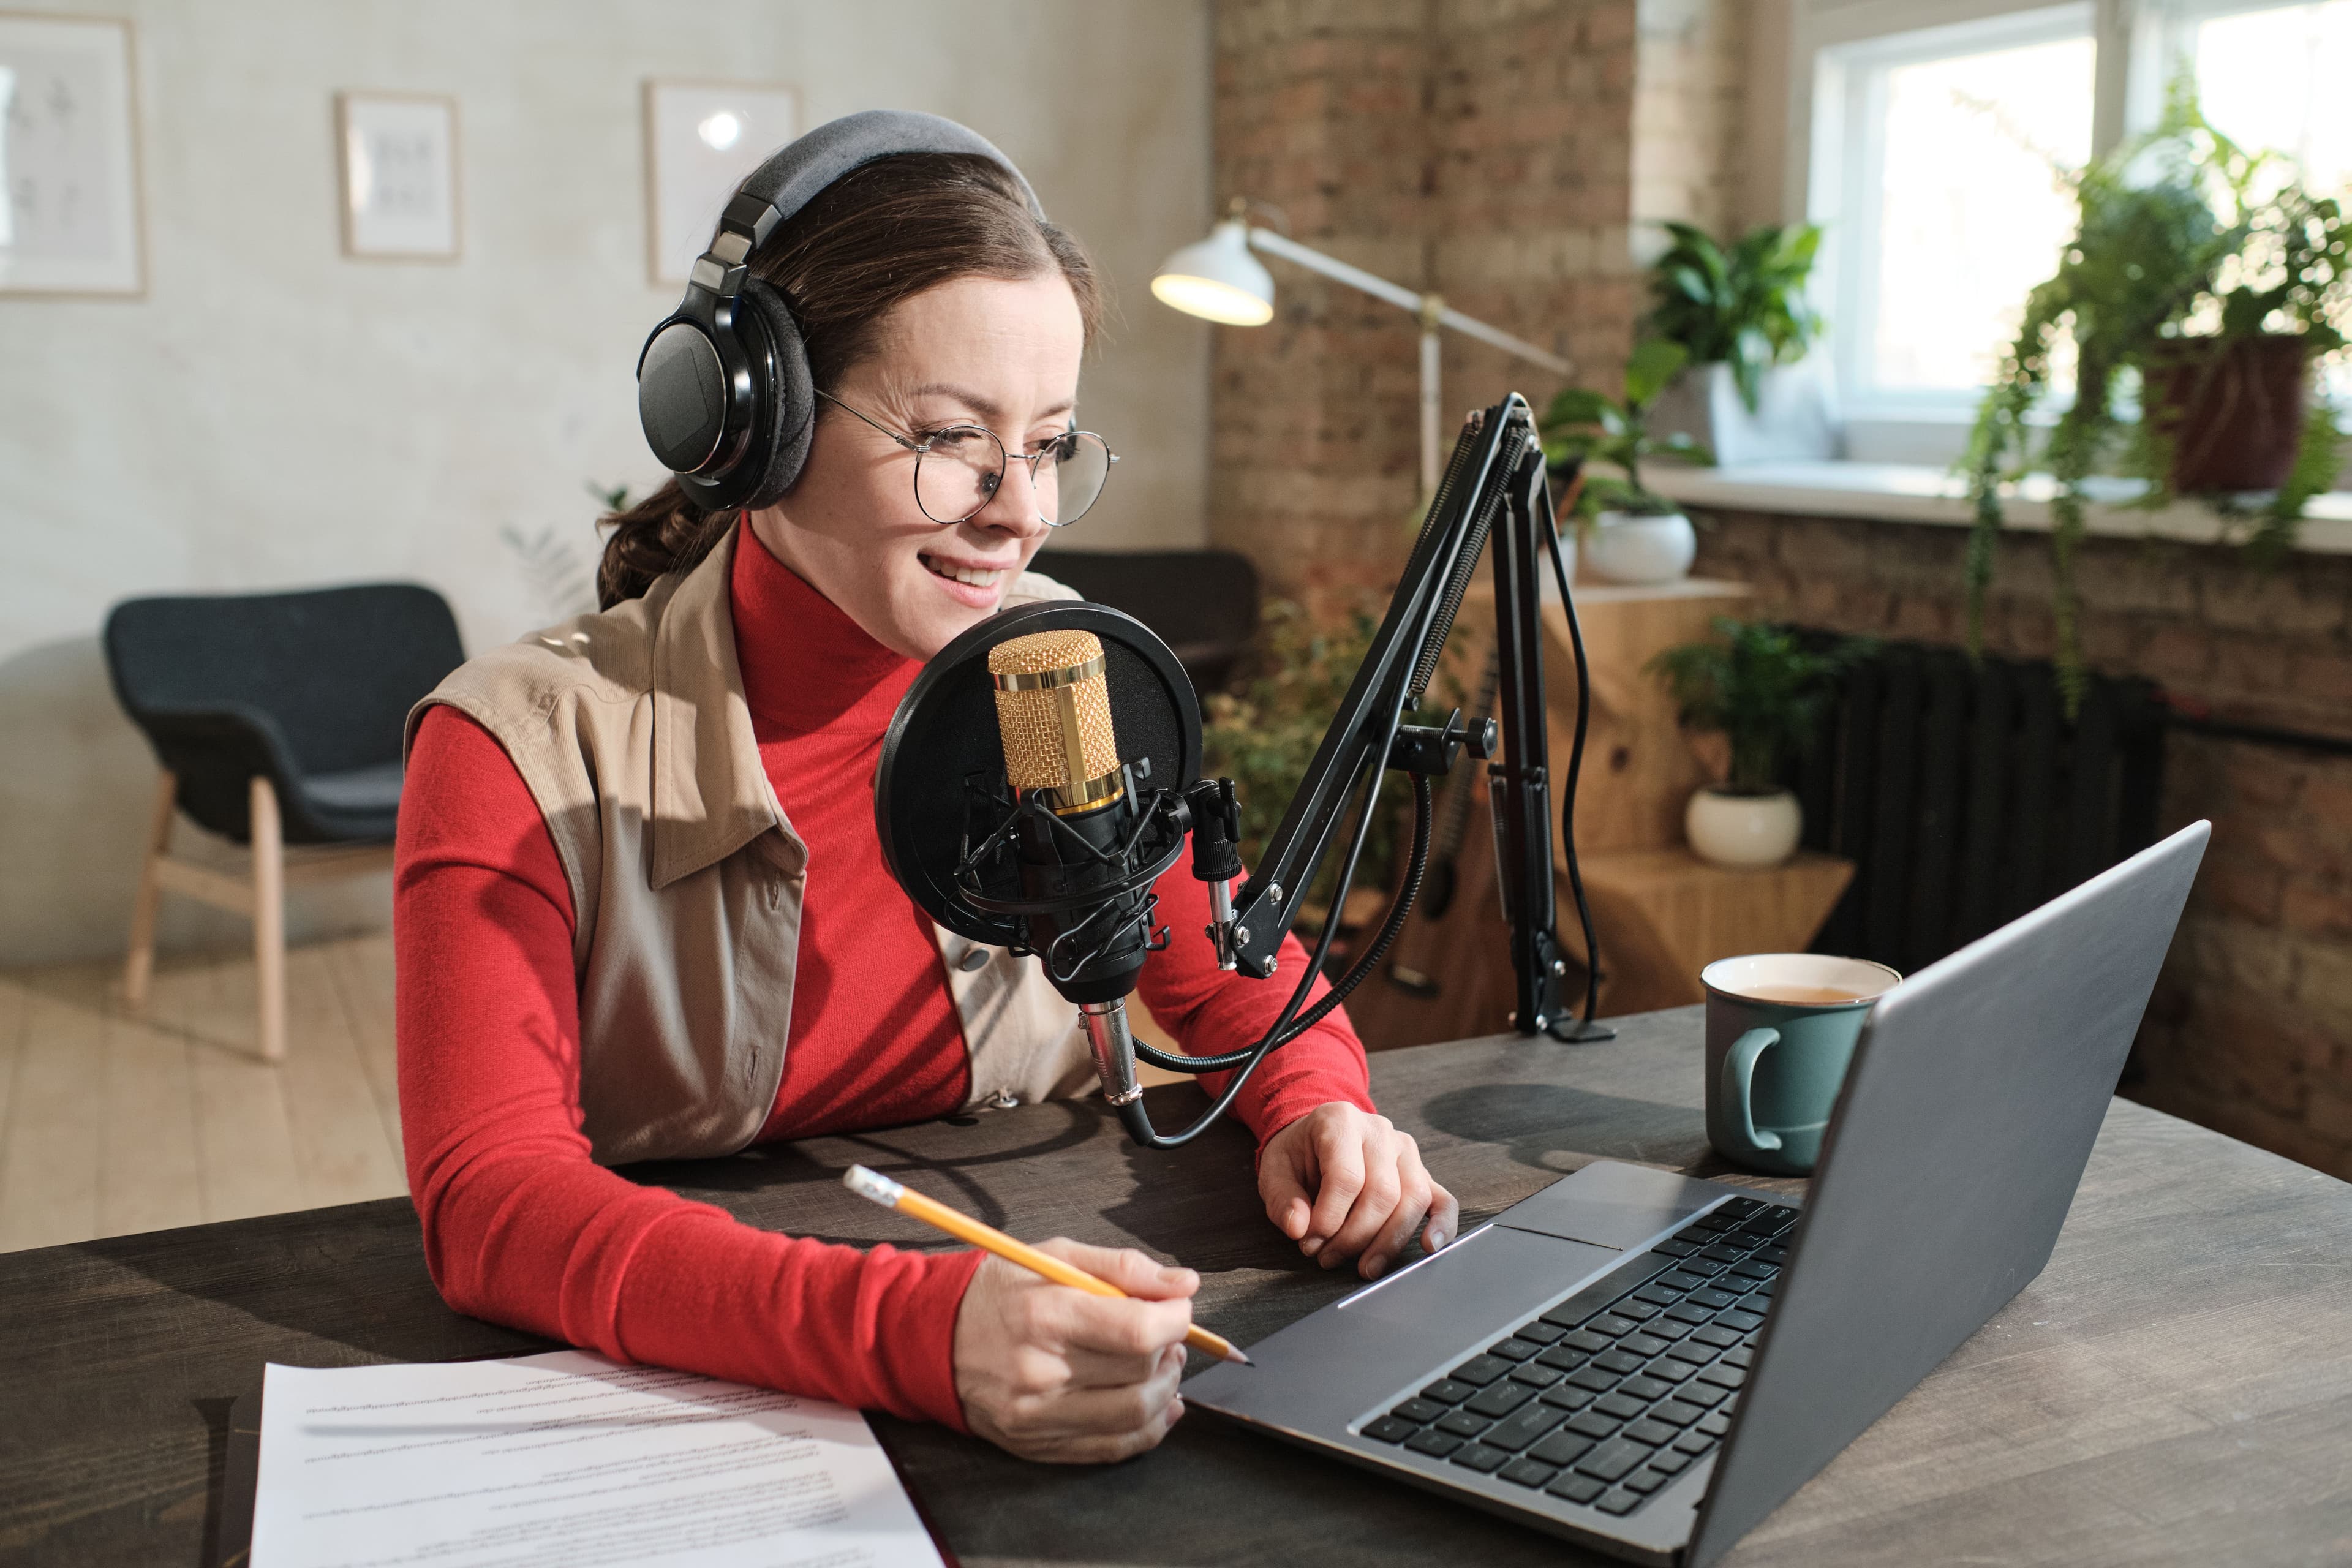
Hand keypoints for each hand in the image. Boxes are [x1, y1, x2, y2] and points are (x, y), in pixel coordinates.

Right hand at [951, 1239, 1195, 1463]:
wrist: (932, 1338)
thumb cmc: (997, 1291)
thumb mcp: (1054, 1257)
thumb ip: (1122, 1267)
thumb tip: (1183, 1283)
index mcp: (1045, 1315)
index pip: (1138, 1330)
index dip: (1176, 1318)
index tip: (1179, 1306)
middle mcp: (1041, 1371)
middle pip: (1140, 1372)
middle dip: (1171, 1349)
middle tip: (1166, 1331)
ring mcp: (1038, 1415)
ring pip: (1134, 1415)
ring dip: (1166, 1389)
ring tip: (1160, 1364)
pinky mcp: (1038, 1443)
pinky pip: (1112, 1448)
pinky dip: (1148, 1429)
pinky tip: (1156, 1404)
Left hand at [1258, 1102, 1458, 1279]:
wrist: (1317, 1139)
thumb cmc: (1298, 1156)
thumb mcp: (1275, 1171)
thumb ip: (1283, 1200)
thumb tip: (1299, 1228)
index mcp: (1340, 1121)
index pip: (1346, 1177)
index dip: (1329, 1219)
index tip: (1310, 1243)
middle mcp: (1379, 1131)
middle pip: (1382, 1193)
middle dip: (1355, 1236)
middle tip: (1328, 1258)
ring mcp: (1405, 1151)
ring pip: (1412, 1200)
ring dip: (1388, 1242)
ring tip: (1364, 1267)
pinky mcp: (1422, 1173)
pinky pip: (1442, 1199)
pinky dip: (1441, 1225)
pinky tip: (1430, 1247)